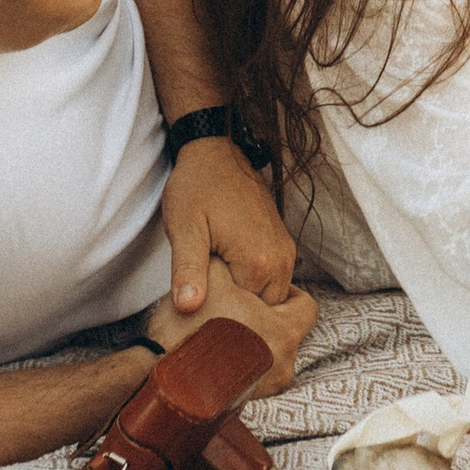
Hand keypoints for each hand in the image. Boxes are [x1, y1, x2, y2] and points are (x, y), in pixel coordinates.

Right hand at [145, 253, 316, 398]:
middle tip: (240, 310)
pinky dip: (243, 366)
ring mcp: (267, 389)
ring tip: (227, 333)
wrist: (163, 379)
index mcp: (286, 332)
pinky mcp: (247, 404)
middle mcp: (284, 364)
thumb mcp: (212, 276)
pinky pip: (255, 377)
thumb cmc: (191, 327)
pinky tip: (219, 355)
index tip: (260, 292)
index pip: (306, 306)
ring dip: (257, 343)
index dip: (286, 293)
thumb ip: (234, 263)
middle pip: (289, 331)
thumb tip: (236, 257)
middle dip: (270, 320)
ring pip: (272, 355)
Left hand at [164, 134, 297, 314]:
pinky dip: (253, 283)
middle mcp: (281, 259)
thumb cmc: (197, 187)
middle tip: (206, 296)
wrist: (215, 152)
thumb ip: (188, 270)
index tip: (200, 306)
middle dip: (238, 311)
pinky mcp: (281, 242)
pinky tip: (227, 272)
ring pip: (270, 296)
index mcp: (258, 262)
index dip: (223, 317)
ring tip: (216, 284)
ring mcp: (285, 250)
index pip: (249, 317)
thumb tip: (188, 307)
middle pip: (264, 311)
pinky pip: (274, 279)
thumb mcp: (184, 229)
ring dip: (246, 297)